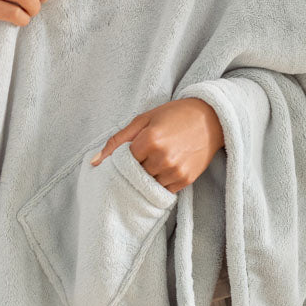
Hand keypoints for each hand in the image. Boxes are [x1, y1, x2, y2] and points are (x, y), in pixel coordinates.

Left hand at [89, 98, 223, 193]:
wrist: (211, 118)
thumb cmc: (173, 115)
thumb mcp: (143, 120)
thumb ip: (117, 141)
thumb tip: (94, 163)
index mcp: (149, 140)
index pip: (124, 161)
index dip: (126, 157)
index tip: (131, 152)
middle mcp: (162, 158)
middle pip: (135, 174)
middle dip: (136, 167)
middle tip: (144, 156)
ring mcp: (175, 171)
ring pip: (148, 185)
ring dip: (147, 176)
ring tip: (155, 161)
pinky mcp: (186, 180)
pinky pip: (163, 190)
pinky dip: (160, 183)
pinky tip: (164, 168)